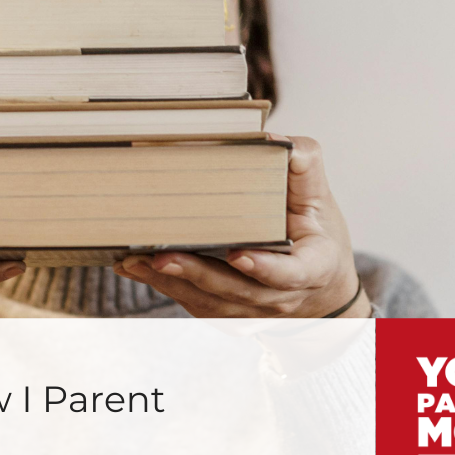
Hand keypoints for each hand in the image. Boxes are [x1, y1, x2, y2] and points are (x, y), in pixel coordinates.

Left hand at [113, 136, 368, 318]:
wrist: (321, 288)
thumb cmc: (317, 236)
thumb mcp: (320, 200)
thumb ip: (303, 168)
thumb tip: (273, 139)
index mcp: (310, 269)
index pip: (288, 275)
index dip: (264, 269)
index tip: (239, 255)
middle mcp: (278, 297)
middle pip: (236, 291)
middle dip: (197, 276)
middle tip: (162, 258)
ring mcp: (252, 311)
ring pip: (208, 302)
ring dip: (170, 283)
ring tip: (135, 262)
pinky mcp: (228, 314)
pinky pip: (193, 303)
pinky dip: (163, 287)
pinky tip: (133, 268)